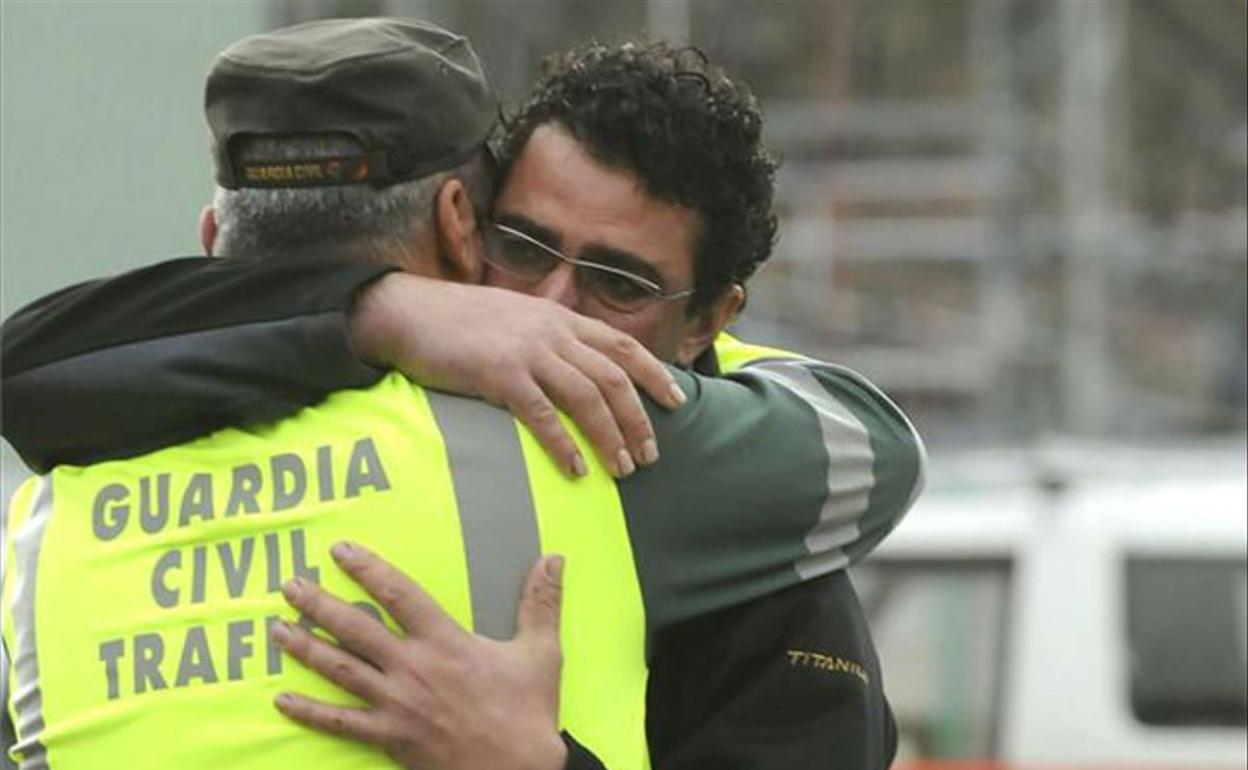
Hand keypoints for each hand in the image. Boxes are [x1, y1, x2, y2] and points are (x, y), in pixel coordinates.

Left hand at [272, 543, 566, 769]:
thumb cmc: (528, 711)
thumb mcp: (542, 652)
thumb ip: (541, 601)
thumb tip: (553, 558)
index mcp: (446, 642)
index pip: (399, 595)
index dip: (368, 569)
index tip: (340, 551)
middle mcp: (414, 668)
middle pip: (355, 629)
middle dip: (319, 604)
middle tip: (289, 585)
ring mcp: (397, 704)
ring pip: (340, 670)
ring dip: (305, 648)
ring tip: (276, 629)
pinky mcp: (389, 737)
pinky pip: (340, 723)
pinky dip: (310, 711)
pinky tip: (282, 699)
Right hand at [350, 272, 685, 477]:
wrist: (407, 312)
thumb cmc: (459, 322)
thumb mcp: (516, 319)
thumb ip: (549, 338)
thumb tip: (576, 367)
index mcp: (559, 319)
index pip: (621, 346)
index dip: (653, 374)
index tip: (675, 401)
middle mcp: (551, 332)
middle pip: (612, 377)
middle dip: (637, 418)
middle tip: (650, 455)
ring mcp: (526, 352)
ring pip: (586, 397)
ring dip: (610, 436)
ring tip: (623, 468)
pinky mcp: (498, 375)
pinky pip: (541, 415)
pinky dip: (563, 444)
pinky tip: (576, 468)